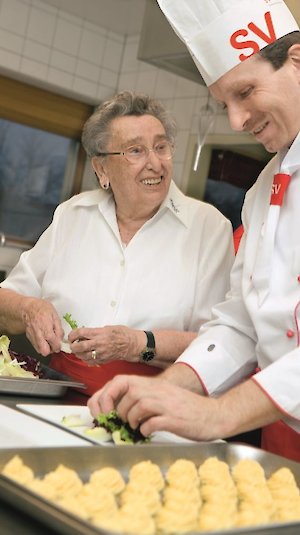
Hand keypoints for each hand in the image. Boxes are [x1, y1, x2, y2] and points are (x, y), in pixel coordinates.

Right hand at [22, 297, 63, 355]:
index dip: (59, 345)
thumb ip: (59, 329)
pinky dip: (40, 344)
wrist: (28, 308)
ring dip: (45, 348)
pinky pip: (36, 345)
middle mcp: (39, 336)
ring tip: (49, 340)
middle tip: (54, 343)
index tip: (60, 343)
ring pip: (39, 350)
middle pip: (45, 352)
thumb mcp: (55, 315)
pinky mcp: (29, 338)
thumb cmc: (42, 309)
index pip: (55, 345)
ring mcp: (33, 338)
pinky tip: (43, 337)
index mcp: (47, 331)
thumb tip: (61, 338)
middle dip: (51, 350)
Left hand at [68, 325, 141, 364]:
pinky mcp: (102, 360)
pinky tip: (86, 355)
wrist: (131, 345)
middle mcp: (98, 344)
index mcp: (99, 333)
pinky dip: (85, 359)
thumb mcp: (108, 327)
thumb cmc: (122, 334)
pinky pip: (89, 362)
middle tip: (73, 344)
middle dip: (72, 346)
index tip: (71, 336)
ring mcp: (100, 353)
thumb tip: (85, 333)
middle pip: (79, 346)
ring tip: (79, 350)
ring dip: (78, 353)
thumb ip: (95, 331)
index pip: (80, 333)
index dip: (72, 335)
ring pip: (82, 356)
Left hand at [87, 374, 219, 441]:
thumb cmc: (186, 409)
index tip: (101, 411)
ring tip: (137, 427)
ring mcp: (165, 404)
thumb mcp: (162, 396)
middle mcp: (157, 390)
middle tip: (120, 423)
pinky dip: (145, 430)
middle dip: (117, 410)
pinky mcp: (173, 419)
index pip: (120, 381)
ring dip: (130, 421)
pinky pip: (150, 423)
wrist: (213, 415)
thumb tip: (116, 411)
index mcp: (152, 384)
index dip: (105, 395)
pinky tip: (148, 432)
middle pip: (126, 392)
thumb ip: (142, 398)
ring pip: (135, 408)